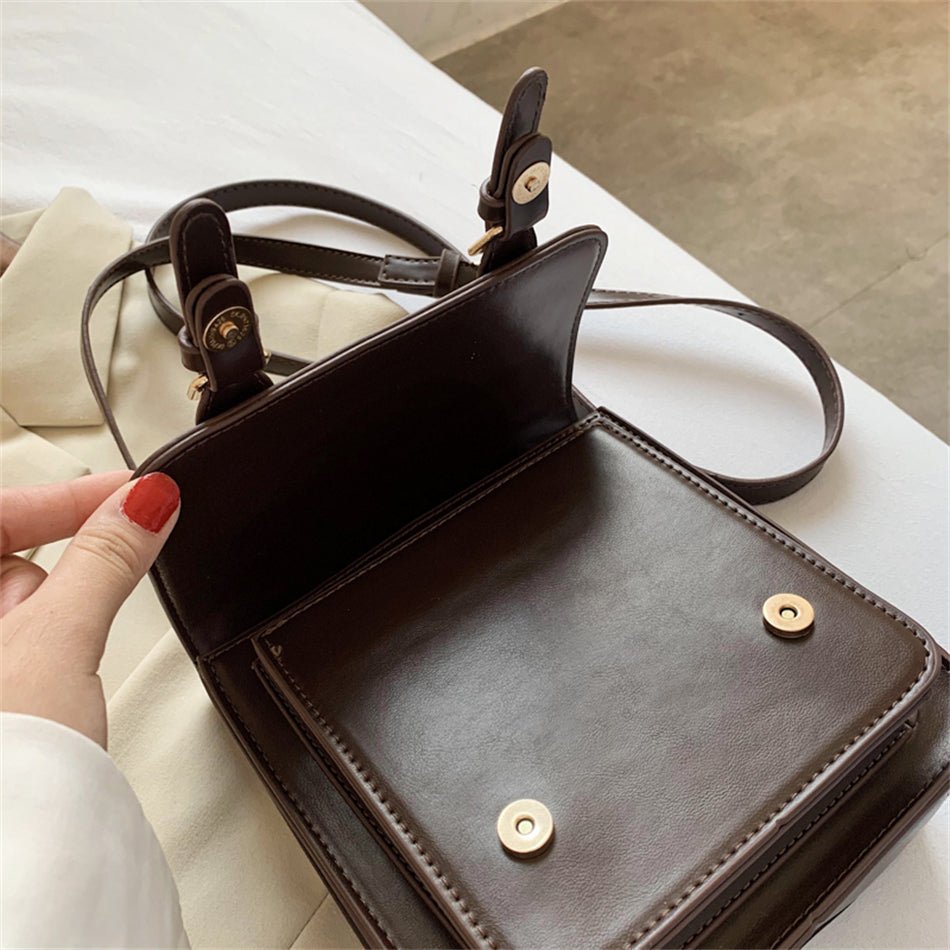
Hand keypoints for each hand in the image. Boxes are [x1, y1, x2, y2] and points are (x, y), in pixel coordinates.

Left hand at [1, 471, 179, 746]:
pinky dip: (27, 657)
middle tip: (69, 628)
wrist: (7, 870)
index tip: (134, 494)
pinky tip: (34, 698)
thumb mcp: (59, 643)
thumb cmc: (1, 772)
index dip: (68, 497)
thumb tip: (147, 502)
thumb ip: (106, 560)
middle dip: (47, 584)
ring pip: (0, 609)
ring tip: (41, 688)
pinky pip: (4, 650)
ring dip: (37, 628)